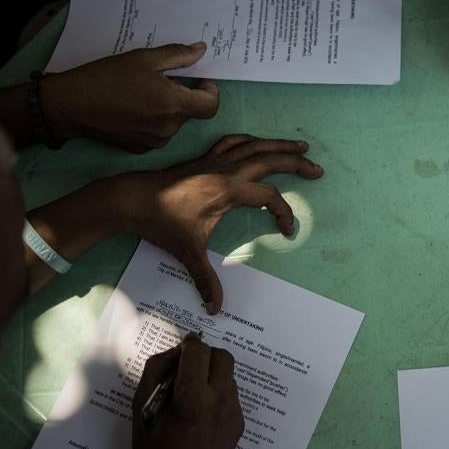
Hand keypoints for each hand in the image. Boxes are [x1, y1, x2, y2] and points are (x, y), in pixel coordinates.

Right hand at [41, 43, 217, 152]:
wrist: (70, 106)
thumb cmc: (106, 78)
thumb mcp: (144, 58)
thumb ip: (178, 55)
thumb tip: (201, 50)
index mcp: (173, 105)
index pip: (211, 105)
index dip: (210, 91)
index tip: (200, 80)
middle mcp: (168, 128)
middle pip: (189, 112)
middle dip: (181, 95)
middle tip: (160, 79)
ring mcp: (154, 142)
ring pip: (173, 123)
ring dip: (166, 108)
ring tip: (142, 93)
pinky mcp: (140, 149)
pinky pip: (157, 133)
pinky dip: (152, 120)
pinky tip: (132, 108)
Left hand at [113, 135, 323, 312]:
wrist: (130, 198)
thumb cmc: (161, 223)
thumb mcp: (187, 253)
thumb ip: (206, 279)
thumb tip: (216, 308)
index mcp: (228, 190)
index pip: (269, 196)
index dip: (283, 213)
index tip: (286, 231)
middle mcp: (226, 169)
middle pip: (271, 159)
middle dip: (297, 162)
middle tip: (318, 170)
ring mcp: (216, 159)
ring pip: (255, 144)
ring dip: (280, 144)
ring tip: (301, 144)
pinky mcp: (205, 157)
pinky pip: (235, 141)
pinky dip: (252, 140)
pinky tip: (259, 143)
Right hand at [130, 333, 243, 448]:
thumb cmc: (152, 444)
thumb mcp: (142, 404)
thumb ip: (157, 370)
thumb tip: (176, 350)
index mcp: (192, 397)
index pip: (199, 352)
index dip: (190, 345)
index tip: (184, 347)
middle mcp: (220, 401)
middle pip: (223, 357)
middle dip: (206, 355)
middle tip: (191, 366)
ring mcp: (234, 413)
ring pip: (230, 376)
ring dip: (214, 375)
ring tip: (195, 393)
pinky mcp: (240, 424)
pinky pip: (233, 397)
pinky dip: (219, 395)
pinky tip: (203, 413)